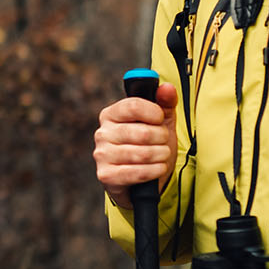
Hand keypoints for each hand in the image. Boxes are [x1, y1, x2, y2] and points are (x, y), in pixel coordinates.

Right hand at [94, 80, 180, 209]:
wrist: (142, 180)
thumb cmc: (149, 147)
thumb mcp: (160, 124)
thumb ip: (164, 103)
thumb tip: (166, 88)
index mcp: (111, 114)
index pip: (133, 106)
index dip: (154, 113)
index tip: (160, 120)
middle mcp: (102, 133)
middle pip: (142, 132)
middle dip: (162, 139)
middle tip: (163, 142)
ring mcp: (102, 155)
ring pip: (143, 153)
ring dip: (161, 156)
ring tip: (162, 155)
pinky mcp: (106, 175)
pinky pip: (138, 172)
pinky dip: (155, 171)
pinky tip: (158, 168)